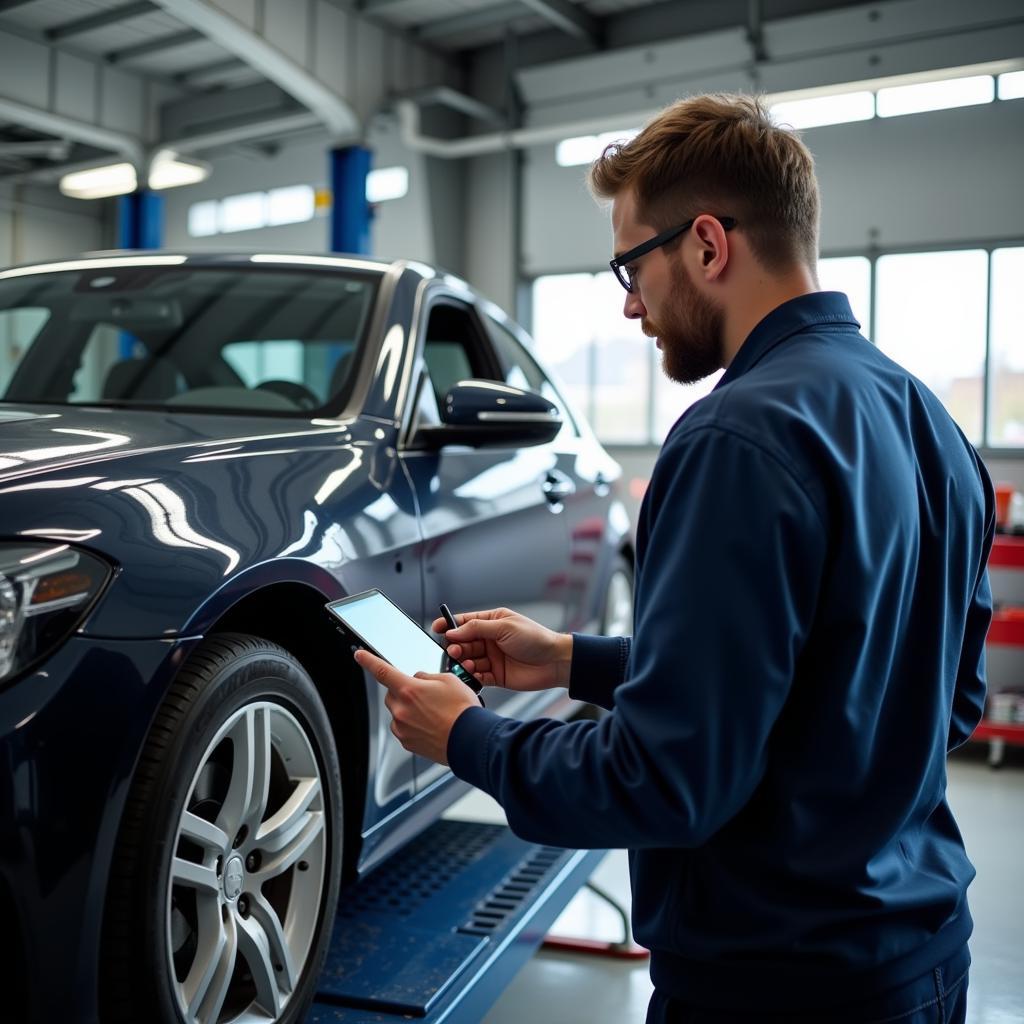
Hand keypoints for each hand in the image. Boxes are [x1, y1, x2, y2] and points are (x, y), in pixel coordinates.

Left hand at [353, 649, 478, 764]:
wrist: (470, 739)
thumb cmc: (462, 711)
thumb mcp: (449, 680)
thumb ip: (427, 677)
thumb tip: (419, 680)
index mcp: (408, 689)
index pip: (381, 670)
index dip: (368, 661)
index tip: (359, 655)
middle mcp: (401, 709)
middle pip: (393, 694)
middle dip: (405, 692)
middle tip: (427, 697)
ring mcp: (402, 728)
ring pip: (399, 712)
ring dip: (410, 710)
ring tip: (434, 714)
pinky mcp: (407, 742)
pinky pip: (405, 728)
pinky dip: (415, 725)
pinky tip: (432, 725)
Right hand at [429, 607, 571, 691]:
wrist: (555, 662)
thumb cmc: (535, 638)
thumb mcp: (504, 627)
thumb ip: (477, 629)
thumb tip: (453, 631)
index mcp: (492, 623)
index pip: (465, 623)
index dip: (450, 625)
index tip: (436, 628)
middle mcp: (490, 640)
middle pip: (463, 643)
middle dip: (456, 647)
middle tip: (454, 652)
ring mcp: (492, 658)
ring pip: (468, 661)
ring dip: (464, 663)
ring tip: (466, 665)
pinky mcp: (496, 676)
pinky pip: (478, 677)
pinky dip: (473, 677)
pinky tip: (474, 675)